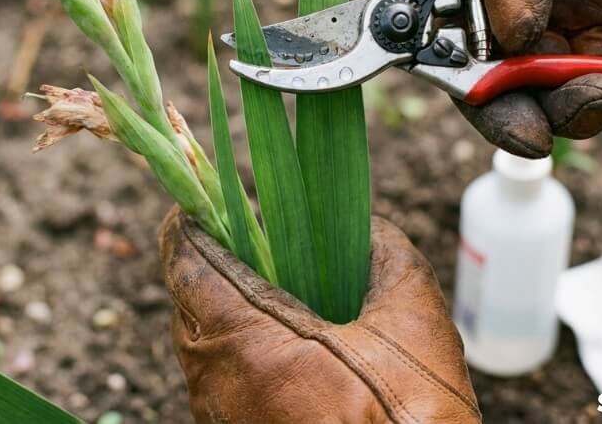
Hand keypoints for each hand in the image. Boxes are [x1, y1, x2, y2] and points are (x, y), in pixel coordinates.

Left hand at [158, 206, 480, 423]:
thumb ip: (387, 257)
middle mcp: (218, 387)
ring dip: (222, 307)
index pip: (189, 263)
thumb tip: (368, 226)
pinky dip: (238, 349)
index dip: (192, 222)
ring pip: (200, 346)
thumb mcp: (414, 325)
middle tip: (245, 234)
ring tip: (268, 282)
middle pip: (188, 303)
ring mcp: (222, 421)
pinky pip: (219, 382)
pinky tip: (284, 342)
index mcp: (250, 344)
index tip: (203, 199)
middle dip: (210, 262)